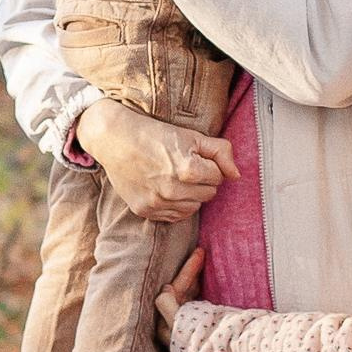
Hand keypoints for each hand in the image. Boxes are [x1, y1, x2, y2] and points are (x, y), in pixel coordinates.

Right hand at [75, 96, 237, 224]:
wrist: (115, 139)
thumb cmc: (155, 135)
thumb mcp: (192, 136)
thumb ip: (220, 152)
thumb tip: (236, 175)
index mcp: (188, 169)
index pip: (219, 177)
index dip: (209, 166)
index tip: (193, 156)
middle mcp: (173, 190)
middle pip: (208, 195)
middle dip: (202, 181)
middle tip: (183, 166)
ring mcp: (157, 202)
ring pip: (193, 208)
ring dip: (190, 195)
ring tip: (174, 177)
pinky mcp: (144, 210)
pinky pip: (174, 217)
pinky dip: (175, 206)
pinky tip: (165, 189)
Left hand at [155, 250, 204, 341]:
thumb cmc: (201, 342)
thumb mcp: (181, 323)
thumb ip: (168, 306)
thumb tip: (165, 289)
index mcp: (167, 327)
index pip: (173, 292)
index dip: (186, 271)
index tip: (200, 253)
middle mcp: (176, 327)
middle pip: (181, 293)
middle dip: (190, 273)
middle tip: (202, 252)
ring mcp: (190, 328)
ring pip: (190, 297)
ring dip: (197, 280)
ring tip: (205, 264)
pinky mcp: (202, 330)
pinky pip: (199, 304)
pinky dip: (203, 292)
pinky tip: (209, 283)